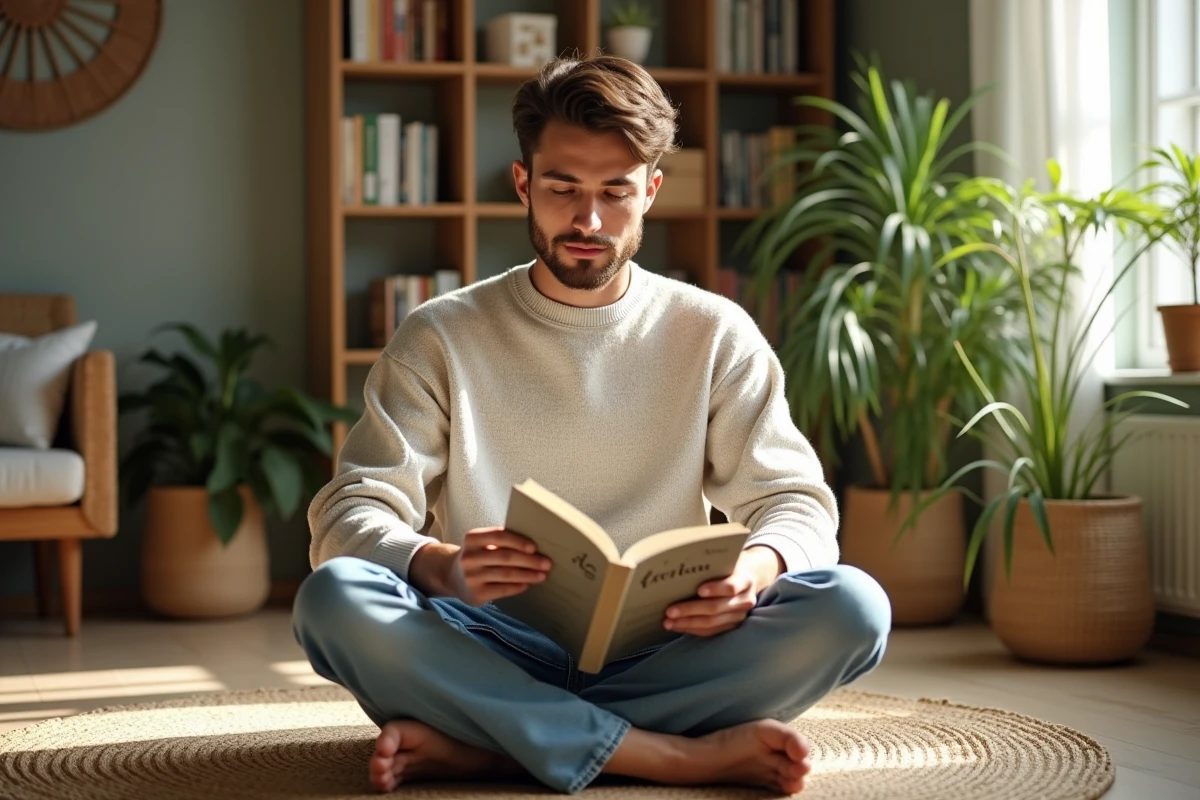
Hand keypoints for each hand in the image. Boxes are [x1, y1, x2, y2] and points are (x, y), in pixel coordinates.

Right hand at [446, 526, 551, 605]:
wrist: (451, 576)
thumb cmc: (477, 556)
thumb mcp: (482, 543)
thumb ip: (501, 541)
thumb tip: (535, 548)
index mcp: (472, 539)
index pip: (499, 536)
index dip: (518, 541)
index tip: (535, 547)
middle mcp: (469, 557)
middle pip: (505, 557)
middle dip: (530, 560)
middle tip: (547, 563)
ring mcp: (471, 577)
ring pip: (506, 574)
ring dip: (528, 575)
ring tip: (542, 575)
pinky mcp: (475, 594)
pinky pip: (502, 590)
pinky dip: (517, 587)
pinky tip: (527, 585)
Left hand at [662, 546, 782, 636]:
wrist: (749, 578)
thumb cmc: (729, 567)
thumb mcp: (726, 561)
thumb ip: (711, 565)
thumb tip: (680, 566)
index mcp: (744, 580)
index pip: (731, 587)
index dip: (715, 589)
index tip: (698, 590)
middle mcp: (745, 600)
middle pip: (716, 608)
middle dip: (690, 610)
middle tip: (670, 611)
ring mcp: (739, 616)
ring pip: (712, 623)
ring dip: (687, 623)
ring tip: (668, 622)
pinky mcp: (732, 626)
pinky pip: (711, 631)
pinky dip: (692, 629)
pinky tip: (677, 626)